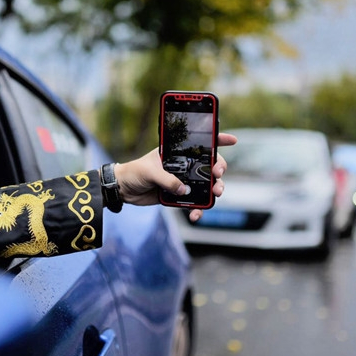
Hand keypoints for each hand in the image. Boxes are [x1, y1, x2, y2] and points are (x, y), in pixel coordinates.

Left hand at [114, 132, 237, 221]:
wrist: (123, 190)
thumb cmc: (134, 172)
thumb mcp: (149, 171)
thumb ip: (167, 180)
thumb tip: (184, 191)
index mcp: (177, 153)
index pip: (200, 143)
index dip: (217, 140)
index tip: (231, 140)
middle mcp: (184, 165)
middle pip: (209, 166)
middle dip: (218, 170)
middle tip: (217, 175)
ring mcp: (183, 181)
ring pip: (205, 186)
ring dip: (214, 191)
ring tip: (215, 195)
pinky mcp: (178, 196)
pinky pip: (193, 203)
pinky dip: (197, 210)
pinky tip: (195, 216)